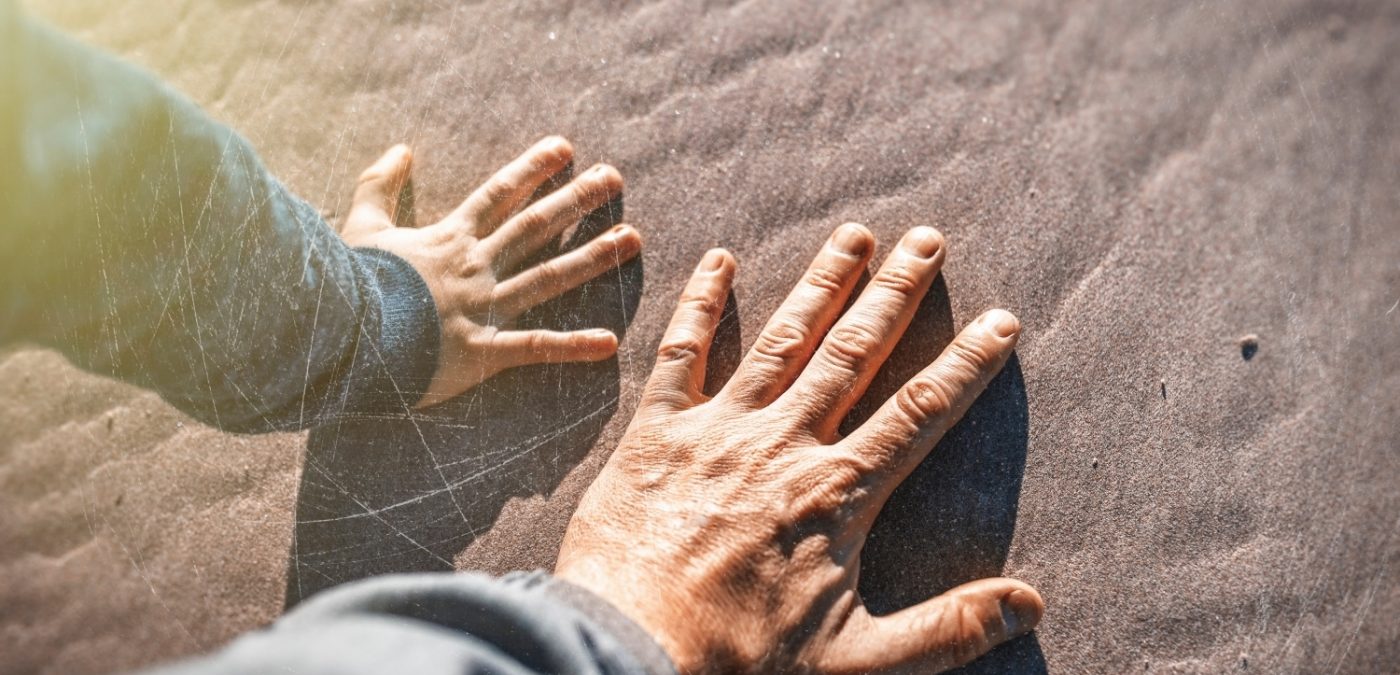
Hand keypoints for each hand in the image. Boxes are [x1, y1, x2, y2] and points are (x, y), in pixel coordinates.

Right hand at [339, 137, 639, 407]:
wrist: (341, 335)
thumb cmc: (349, 284)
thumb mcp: (360, 224)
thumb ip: (379, 185)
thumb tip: (401, 148)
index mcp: (448, 238)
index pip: (499, 194)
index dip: (533, 169)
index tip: (566, 148)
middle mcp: (475, 266)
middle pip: (534, 225)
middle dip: (577, 199)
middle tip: (616, 178)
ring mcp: (483, 308)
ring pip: (548, 277)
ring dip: (593, 257)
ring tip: (633, 239)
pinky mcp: (482, 352)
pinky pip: (535, 348)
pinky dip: (573, 346)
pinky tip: (609, 342)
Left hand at [556, 224, 1042, 672]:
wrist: (627, 647)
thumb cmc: (739, 660)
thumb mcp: (859, 661)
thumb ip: (948, 630)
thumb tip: (1032, 606)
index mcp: (838, 492)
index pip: (920, 411)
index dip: (967, 363)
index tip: (1002, 319)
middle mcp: (784, 443)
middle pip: (855, 354)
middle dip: (896, 294)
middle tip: (928, 239)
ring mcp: (718, 430)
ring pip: (782, 340)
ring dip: (822, 283)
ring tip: (853, 234)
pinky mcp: (656, 432)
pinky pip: (680, 354)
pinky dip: (700, 305)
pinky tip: (718, 260)